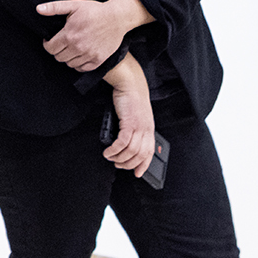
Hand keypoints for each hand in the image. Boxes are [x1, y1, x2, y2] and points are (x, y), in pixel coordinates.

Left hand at [36, 0, 154, 71]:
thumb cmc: (95, 10)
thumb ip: (54, 8)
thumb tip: (38, 9)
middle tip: (61, 43)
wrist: (117, 18)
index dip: (47, 44)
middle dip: (56, 50)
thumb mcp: (73, 5)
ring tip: (70, 48)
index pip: (50, 48)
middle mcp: (78, 47)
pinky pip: (82, 68)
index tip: (50, 40)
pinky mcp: (98, 60)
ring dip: (67, 57)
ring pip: (69, 64)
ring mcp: (89, 55)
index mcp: (69, 35)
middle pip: (58, 57)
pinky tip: (79, 55)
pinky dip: (78, 64)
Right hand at [103, 54, 155, 177]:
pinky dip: (115, 150)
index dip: (144, 165)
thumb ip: (135, 128)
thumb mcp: (136, 115)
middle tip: (118, 165)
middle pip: (140, 155)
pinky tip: (108, 151)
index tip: (137, 173)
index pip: (149, 152)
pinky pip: (123, 142)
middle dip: (128, 164)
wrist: (130, 84)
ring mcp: (139, 127)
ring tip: (110, 157)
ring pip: (131, 151)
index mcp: (149, 129)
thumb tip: (125, 141)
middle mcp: (146, 130)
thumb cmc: (131, 97)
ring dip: (119, 158)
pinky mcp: (129, 123)